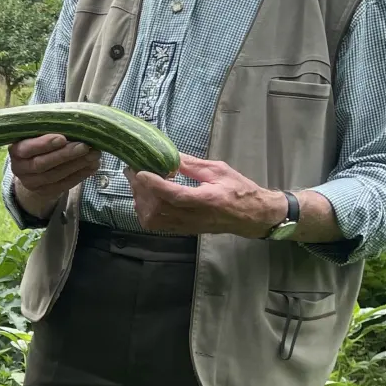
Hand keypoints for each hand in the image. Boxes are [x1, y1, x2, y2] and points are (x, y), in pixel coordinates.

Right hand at [9, 134, 101, 213]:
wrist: (33, 169)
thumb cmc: (39, 144)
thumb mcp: (37, 134)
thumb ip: (49, 130)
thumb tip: (74, 124)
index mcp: (16, 150)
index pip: (27, 149)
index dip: (44, 144)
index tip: (62, 138)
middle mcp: (20, 168)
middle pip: (42, 164)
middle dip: (65, 155)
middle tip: (84, 146)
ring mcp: (32, 183)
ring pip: (55, 175)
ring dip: (77, 165)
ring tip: (94, 155)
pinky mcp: (45, 192)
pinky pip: (64, 185)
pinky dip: (80, 175)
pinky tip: (92, 166)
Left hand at [127, 154, 287, 237]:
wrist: (253, 216)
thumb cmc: (239, 190)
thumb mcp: (219, 170)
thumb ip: (192, 164)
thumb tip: (168, 155)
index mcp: (207, 199)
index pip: (175, 195)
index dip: (154, 185)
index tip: (140, 172)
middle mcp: (195, 216)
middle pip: (159, 208)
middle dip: (141, 189)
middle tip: (133, 172)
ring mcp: (188, 226)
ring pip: (154, 220)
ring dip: (141, 202)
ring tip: (139, 185)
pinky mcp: (184, 230)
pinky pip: (157, 226)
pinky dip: (145, 213)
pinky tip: (145, 198)